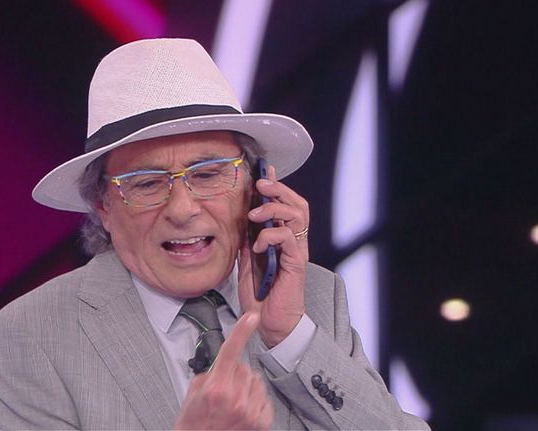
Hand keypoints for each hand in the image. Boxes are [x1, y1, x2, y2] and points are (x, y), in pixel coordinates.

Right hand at [174, 312, 272, 430]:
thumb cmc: (194, 426)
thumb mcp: (192, 395)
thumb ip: (208, 375)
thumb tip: (219, 367)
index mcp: (216, 389)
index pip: (231, 351)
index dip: (242, 331)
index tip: (251, 317)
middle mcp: (236, 399)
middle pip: (244, 367)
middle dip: (234, 374)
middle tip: (223, 390)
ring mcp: (250, 412)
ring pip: (256, 381)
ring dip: (246, 387)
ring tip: (232, 403)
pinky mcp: (261, 422)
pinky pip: (264, 398)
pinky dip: (254, 401)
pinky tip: (242, 412)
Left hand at [239, 165, 308, 347]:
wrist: (269, 323)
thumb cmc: (260, 294)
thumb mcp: (246, 260)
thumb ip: (247, 239)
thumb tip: (239, 218)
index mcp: (282, 238)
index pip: (285, 204)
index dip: (276, 185)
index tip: (263, 169)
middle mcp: (293, 241)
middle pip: (297, 203)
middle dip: (279, 188)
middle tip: (261, 183)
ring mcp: (296, 251)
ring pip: (297, 214)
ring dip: (274, 208)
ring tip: (255, 214)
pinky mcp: (296, 263)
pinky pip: (289, 238)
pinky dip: (270, 235)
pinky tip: (258, 245)